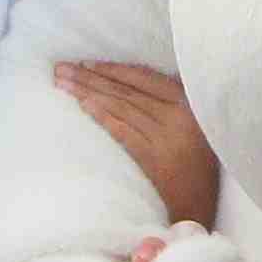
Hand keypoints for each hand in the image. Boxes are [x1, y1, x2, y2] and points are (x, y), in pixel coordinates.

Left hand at [61, 62, 222, 230]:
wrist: (199, 199)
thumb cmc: (198, 157)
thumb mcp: (196, 119)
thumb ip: (170, 100)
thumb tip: (126, 81)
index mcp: (187, 100)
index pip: (143, 78)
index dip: (113, 69)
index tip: (86, 62)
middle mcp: (175, 114)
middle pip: (125, 91)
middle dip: (91, 77)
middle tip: (61, 68)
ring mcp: (163, 136)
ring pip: (120, 107)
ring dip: (88, 93)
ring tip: (63, 83)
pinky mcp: (150, 156)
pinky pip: (121, 131)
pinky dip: (101, 115)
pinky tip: (83, 105)